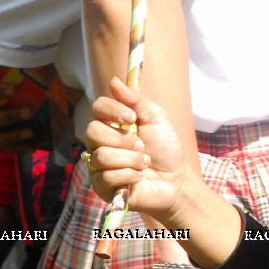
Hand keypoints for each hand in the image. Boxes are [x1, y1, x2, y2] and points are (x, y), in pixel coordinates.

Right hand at [84, 78, 185, 219]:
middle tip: (141, 145)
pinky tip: (138, 177)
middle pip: (92, 131)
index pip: (98, 108)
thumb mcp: (156, 119)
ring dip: (131, 160)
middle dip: (123, 139)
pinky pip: (106, 177)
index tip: (132, 117)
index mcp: (112, 123)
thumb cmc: (165, 148)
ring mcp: (98, 165)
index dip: (112, 110)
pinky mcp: (101, 187)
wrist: (175, 180)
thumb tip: (114, 81)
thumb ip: (136, 100)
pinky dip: (129, 176)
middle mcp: (101, 142)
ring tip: (145, 163)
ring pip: (102, 156)